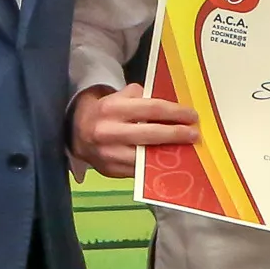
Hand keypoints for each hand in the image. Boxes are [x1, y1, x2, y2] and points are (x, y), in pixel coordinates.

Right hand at [72, 83, 198, 176]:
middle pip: (150, 134)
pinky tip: (169, 161)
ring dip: (169, 154)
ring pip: (145, 156)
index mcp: (112, 108)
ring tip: (186, 149)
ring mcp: (109, 154)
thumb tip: (172, 108)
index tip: (192, 116)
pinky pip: (139, 171)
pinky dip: (156, 166)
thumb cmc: (106, 112)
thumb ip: (142, 98)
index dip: (175, 112)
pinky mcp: (110, 171)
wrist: (75, 133)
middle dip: (176, 134)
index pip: (151, 109)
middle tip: (194, 134)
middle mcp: (108, 132)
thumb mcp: (119, 97)